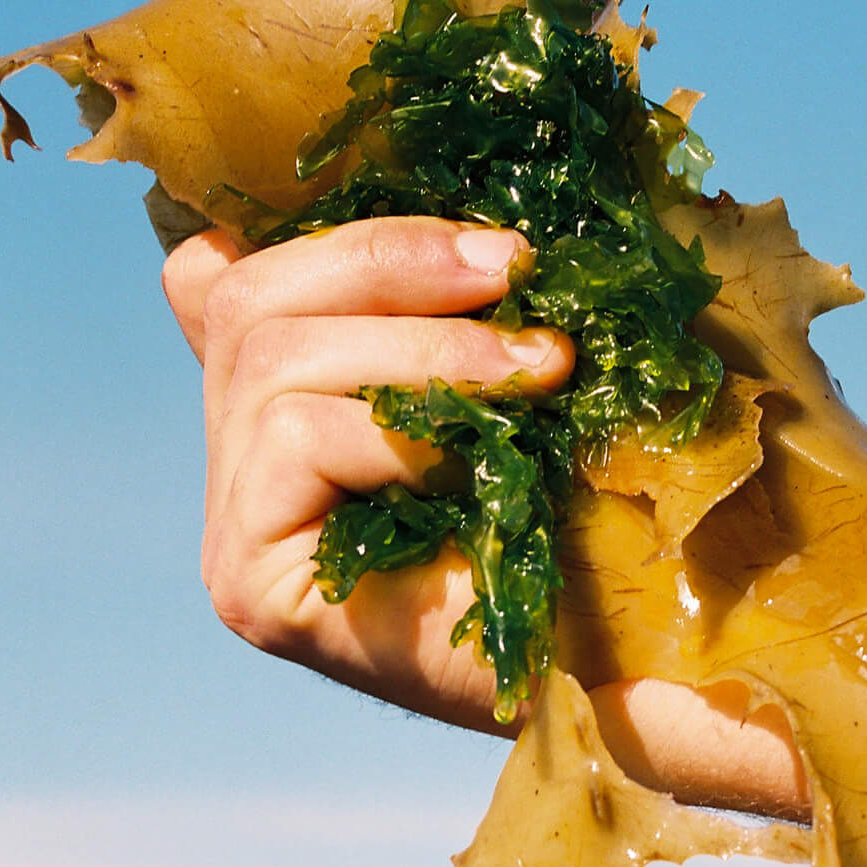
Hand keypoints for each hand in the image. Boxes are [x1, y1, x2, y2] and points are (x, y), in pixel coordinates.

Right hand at [163, 218, 573, 730]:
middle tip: (518, 271)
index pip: (230, 277)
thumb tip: (432, 200)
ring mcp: (232, 529)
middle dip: (391, 262)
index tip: (469, 241)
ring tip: (536, 369)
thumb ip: (441, 296)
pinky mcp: (248, 582)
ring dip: (422, 347)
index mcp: (285, 402)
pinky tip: (473, 461)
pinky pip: (292, 438)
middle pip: (248, 299)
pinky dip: (395, 427)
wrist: (636, 666)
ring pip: (271, 359)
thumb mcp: (515, 369)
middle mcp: (239, 466)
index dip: (324, 233)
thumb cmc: (594, 516)